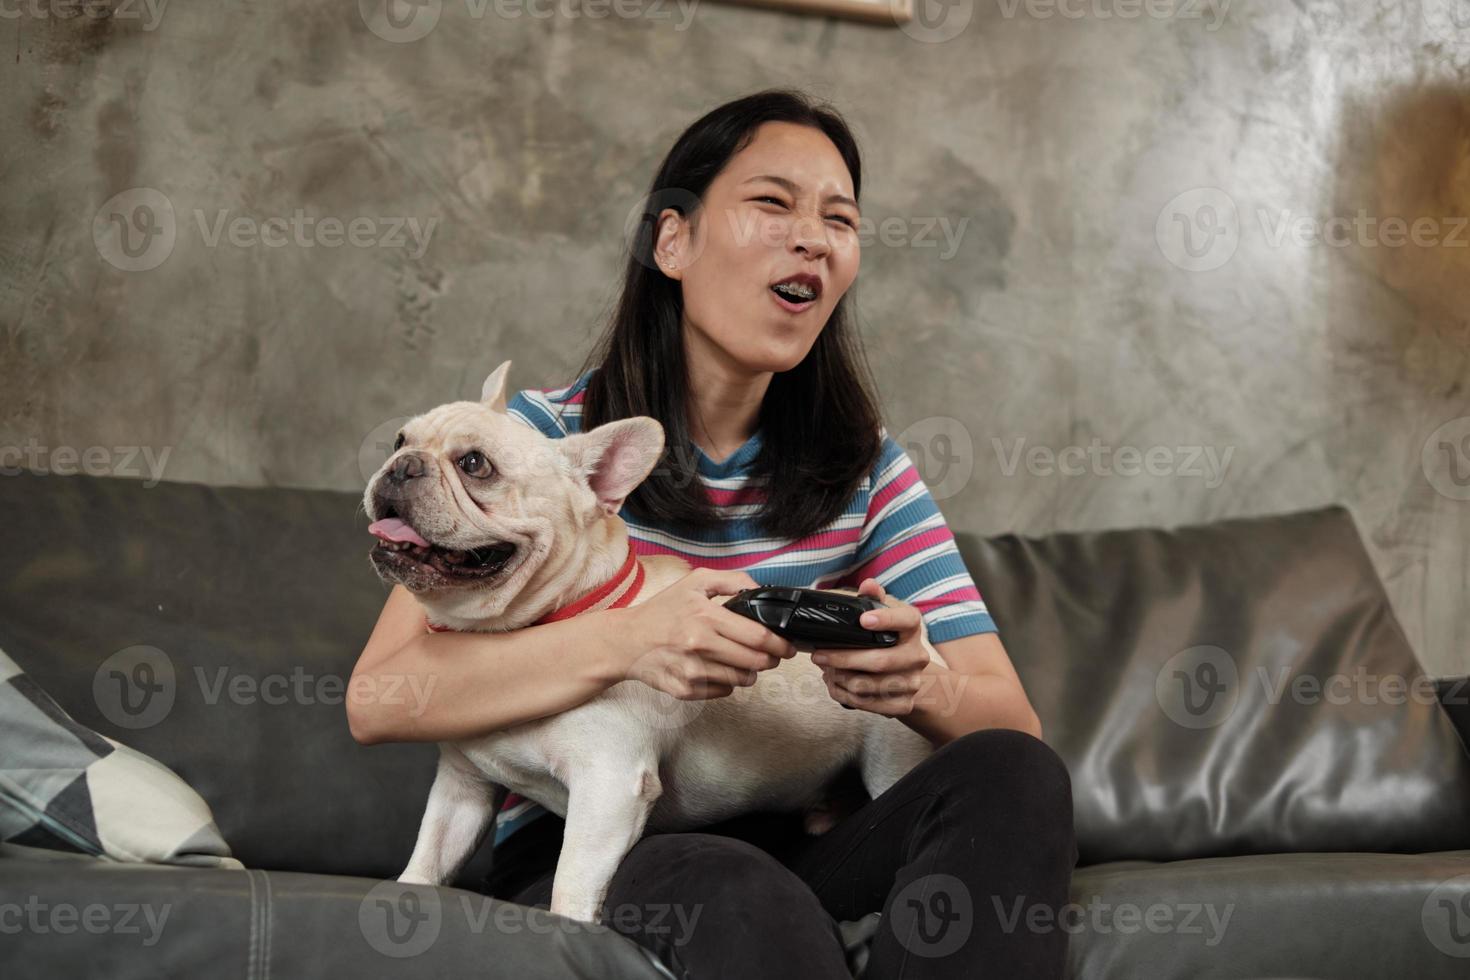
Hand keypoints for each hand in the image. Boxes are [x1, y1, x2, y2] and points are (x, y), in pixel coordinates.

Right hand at [619, 568, 797, 700]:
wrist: (626, 641)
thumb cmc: (663, 610)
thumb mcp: (695, 582)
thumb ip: (732, 581)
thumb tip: (762, 592)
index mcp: (706, 617)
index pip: (759, 637)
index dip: (781, 644)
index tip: (788, 646)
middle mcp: (700, 646)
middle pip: (756, 662)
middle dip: (770, 659)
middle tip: (771, 654)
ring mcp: (692, 671)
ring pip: (743, 680)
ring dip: (749, 671)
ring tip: (740, 659)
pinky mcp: (686, 690)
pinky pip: (724, 691)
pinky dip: (727, 682)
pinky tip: (717, 668)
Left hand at [813, 578, 928, 716]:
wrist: (910, 674)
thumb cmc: (890, 640)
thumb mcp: (884, 616)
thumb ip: (874, 599)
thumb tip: (868, 584)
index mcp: (912, 628)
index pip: (905, 620)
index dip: (886, 620)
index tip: (864, 620)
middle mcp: (917, 655)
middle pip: (879, 661)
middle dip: (843, 659)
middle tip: (819, 655)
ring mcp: (912, 682)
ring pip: (869, 685)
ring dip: (839, 679)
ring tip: (824, 670)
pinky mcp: (903, 704)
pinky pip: (868, 704)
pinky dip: (845, 695)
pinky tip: (834, 685)